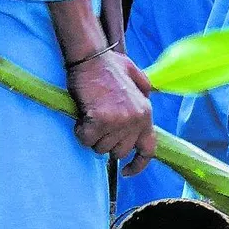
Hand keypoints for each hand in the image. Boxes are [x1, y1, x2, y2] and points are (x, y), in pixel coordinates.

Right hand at [69, 51, 156, 175]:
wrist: (92, 56)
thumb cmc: (109, 66)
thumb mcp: (137, 78)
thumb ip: (144, 93)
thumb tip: (147, 101)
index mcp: (147, 113)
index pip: (148, 149)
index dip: (138, 165)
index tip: (127, 172)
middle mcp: (136, 120)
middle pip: (118, 152)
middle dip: (105, 143)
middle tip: (98, 125)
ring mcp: (119, 121)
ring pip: (100, 148)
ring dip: (92, 137)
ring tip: (90, 116)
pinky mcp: (100, 120)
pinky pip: (86, 139)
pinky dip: (80, 132)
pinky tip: (81, 117)